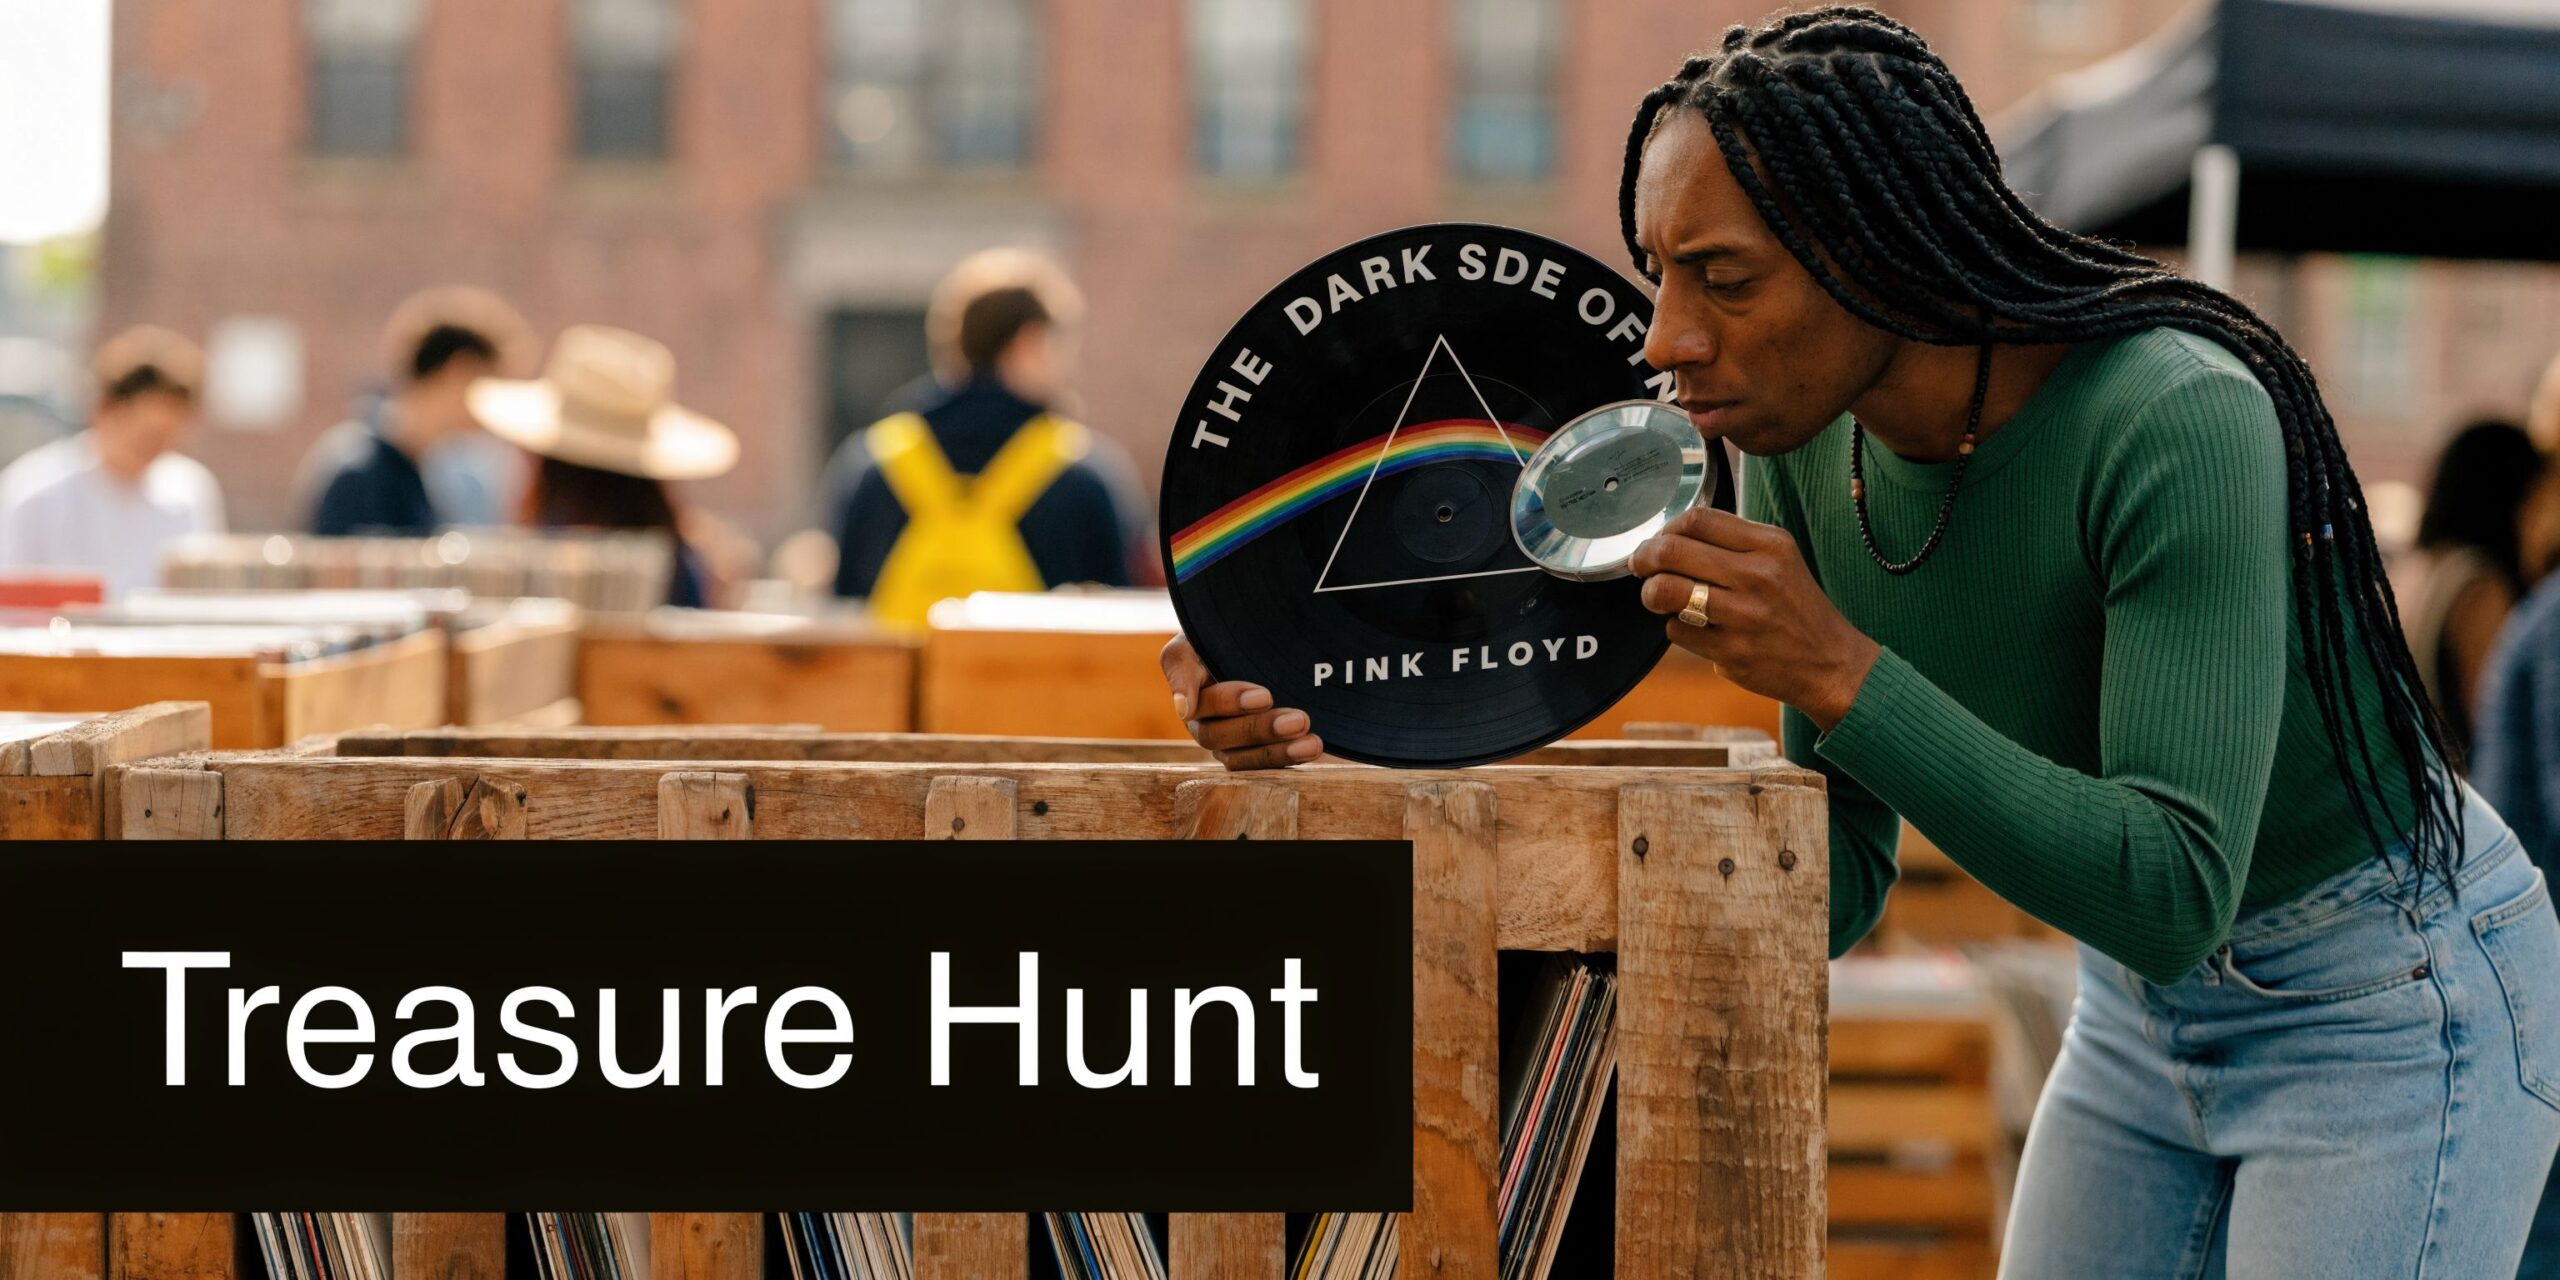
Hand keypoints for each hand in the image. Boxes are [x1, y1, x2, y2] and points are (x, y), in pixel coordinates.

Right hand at [1159, 633, 1324, 769]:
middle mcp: (1201, 722)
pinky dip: (1288, 760)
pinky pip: (1261, 767)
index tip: (1265, 696)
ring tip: (1311, 742)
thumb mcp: (1201, 635)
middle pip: (1220, 735)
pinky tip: (1312, 749)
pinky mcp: (1250, 755)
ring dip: (1278, 752)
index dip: (1230, 703)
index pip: (1202, 701)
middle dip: (1260, 728)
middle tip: (1298, 719)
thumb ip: (1182, 665)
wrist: (1254, 643)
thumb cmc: (1227, 634)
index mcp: (1188, 691)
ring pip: (1242, 758)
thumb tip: (1182, 709)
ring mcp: (1225, 743)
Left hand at [1631, 508, 1880, 731]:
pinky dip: (1676, 628)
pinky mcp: (1731, 652)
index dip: (1665, 528)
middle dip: (1644, 558)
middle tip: (1641, 567)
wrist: (1830, 663)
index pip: (1697, 519)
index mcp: (1770, 545)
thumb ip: (1733, 543)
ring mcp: (1744, 616)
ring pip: (1666, 591)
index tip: (1659, 540)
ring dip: (1652, 594)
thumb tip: (1672, 534)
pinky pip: (1677, 631)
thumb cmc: (1796, 608)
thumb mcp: (1780, 560)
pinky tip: (1695, 628)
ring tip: (1659, 597)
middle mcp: (1758, 576)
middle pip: (1672, 551)